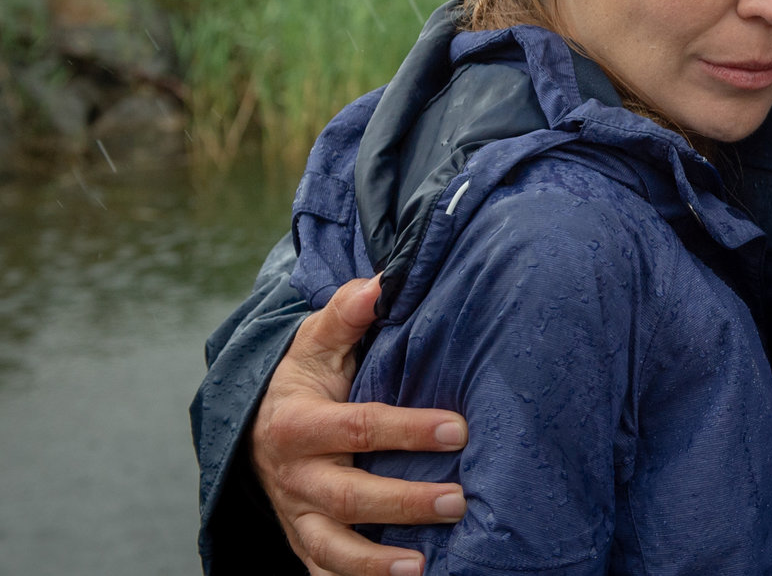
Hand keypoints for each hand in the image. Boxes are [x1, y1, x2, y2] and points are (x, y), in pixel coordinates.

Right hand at [250, 276, 469, 575]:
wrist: (255, 423)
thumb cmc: (303, 377)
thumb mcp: (315, 342)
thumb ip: (346, 313)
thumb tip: (382, 283)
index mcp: (298, 424)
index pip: (359, 427)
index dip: (409, 430)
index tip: (459, 430)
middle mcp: (293, 476)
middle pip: (350, 496)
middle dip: (404, 502)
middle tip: (459, 500)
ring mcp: (297, 515)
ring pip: (333, 547)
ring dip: (377, 563)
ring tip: (424, 566)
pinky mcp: (302, 541)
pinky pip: (323, 572)